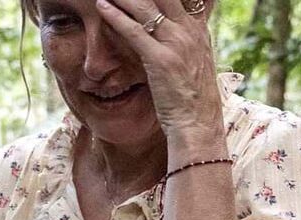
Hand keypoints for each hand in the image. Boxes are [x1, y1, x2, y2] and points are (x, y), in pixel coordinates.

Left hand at [96, 0, 223, 151]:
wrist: (198, 126)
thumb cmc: (194, 103)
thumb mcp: (197, 68)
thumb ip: (187, 47)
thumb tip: (176, 44)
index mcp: (199, 32)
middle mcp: (190, 32)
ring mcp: (176, 44)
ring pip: (147, 7)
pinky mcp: (160, 60)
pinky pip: (134, 31)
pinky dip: (116, 16)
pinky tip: (101, 6)